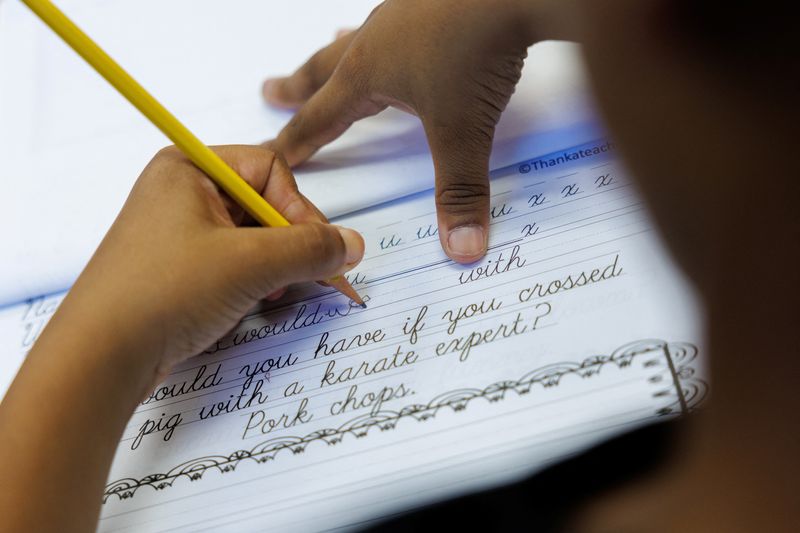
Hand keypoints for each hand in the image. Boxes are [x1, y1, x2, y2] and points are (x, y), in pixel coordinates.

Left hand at [60, 145, 363, 390]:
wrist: (100, 357)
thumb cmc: (159, 294)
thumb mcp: (249, 263)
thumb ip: (310, 249)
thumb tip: (352, 244)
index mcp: (189, 167)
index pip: (270, 169)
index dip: (299, 208)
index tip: (315, 247)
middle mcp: (182, 193)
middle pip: (264, 204)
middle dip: (289, 243)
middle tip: (311, 275)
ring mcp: (179, 233)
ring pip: (252, 239)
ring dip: (274, 267)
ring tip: (272, 294)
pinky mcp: (180, 269)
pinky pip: (234, 264)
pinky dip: (253, 283)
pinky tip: (251, 305)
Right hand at [263, 0, 539, 262]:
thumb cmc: (478, 51)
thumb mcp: (463, 132)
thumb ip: (460, 192)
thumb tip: (462, 249)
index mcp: (368, 71)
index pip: (320, 117)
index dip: (296, 141)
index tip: (273, 155)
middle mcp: (378, 37)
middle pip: (324, 68)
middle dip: (297, 86)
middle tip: (271, 91)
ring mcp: (406, 10)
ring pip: (359, 36)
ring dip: (340, 50)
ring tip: (331, 46)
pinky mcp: (436, 0)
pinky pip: (400, 20)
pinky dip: (389, 32)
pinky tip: (407, 29)